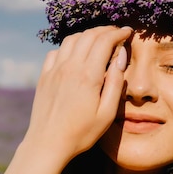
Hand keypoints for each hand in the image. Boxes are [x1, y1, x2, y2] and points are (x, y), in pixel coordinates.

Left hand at [24, 25, 131, 160]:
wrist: (47, 143)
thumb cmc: (81, 133)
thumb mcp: (106, 113)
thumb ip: (115, 83)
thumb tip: (120, 56)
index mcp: (88, 75)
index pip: (105, 41)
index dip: (118, 33)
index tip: (128, 31)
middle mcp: (69, 67)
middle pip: (89, 35)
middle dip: (105, 30)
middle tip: (117, 32)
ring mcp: (54, 70)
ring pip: (71, 40)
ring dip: (87, 34)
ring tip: (99, 39)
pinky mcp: (44, 77)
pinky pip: (56, 51)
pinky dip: (69, 46)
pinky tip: (75, 53)